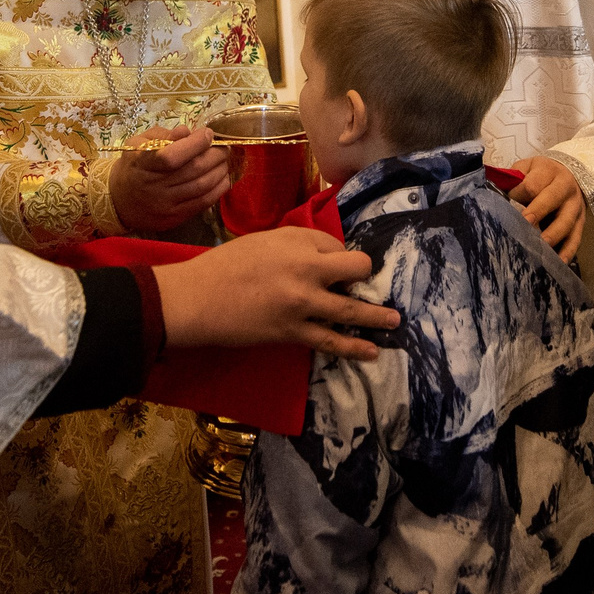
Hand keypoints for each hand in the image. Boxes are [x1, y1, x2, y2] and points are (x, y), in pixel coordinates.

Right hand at [109, 126, 232, 234]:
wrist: (119, 202)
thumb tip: (187, 131)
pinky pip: (204, 202)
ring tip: (224, 160)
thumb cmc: (133, 166)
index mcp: (142, 164)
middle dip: (215, 154)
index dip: (195, 144)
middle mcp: (154, 186)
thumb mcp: (138, 143)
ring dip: (220, 170)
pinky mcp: (175, 217)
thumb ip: (162, 134)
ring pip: (202, 186)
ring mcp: (166, 204)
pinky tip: (223, 177)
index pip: (172, 156)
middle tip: (223, 146)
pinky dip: (219, 188)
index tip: (207, 133)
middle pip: (193, 170)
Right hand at [152, 227, 391, 359]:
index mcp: (297, 242)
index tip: (332, 265)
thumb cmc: (227, 265)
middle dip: (365, 276)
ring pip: (350, 310)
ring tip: (394, 322)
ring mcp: (303, 304)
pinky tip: (371, 353)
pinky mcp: (293, 333)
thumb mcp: (265, 240)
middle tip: (372, 285)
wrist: (199, 299)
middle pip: (355, 269)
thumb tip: (328, 257)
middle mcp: (307, 270)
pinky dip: (353, 349)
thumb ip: (298, 243)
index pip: (336, 246)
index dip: (337, 256)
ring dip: (376, 317)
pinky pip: (331, 342)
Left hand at [509, 155, 585, 259]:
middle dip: (537, 211)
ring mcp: (575, 206)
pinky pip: (576, 238)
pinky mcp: (581, 222)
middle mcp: (565, 187)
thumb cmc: (540, 174)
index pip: (532, 184)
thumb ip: (514, 178)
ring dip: (553, 235)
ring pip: (566, 221)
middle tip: (524, 224)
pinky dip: (568, 251)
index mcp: (549, 171)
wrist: (569, 174)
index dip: (517, 194)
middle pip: (552, 199)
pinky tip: (558, 262)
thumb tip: (496, 192)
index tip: (505, 202)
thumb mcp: (527, 168)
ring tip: (540, 247)